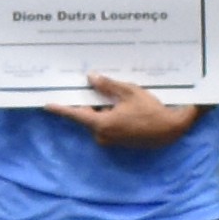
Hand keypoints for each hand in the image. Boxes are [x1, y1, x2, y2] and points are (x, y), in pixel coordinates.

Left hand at [70, 73, 206, 151]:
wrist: (171, 129)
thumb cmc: (151, 110)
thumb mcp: (129, 93)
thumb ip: (108, 86)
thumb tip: (91, 78)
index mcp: (102, 124)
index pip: (76, 114)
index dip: (61, 108)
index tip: (47, 104)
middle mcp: (103, 135)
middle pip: (88, 115)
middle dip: (88, 101)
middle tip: (87, 85)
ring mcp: (111, 140)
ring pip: (99, 119)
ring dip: (101, 107)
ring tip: (109, 91)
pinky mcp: (119, 141)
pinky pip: (108, 124)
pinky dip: (109, 113)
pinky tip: (119, 103)